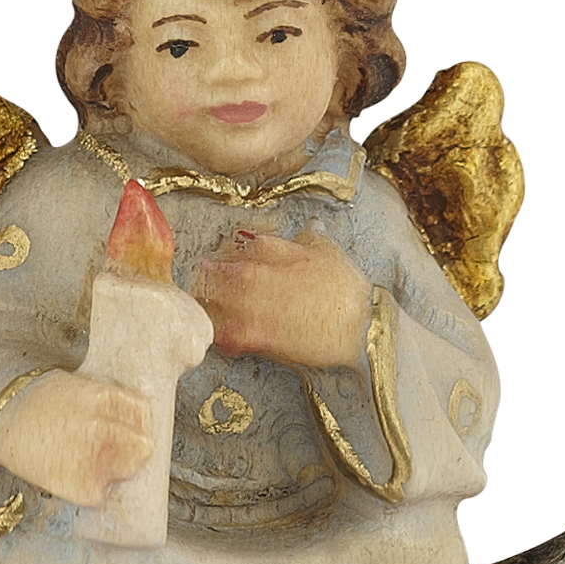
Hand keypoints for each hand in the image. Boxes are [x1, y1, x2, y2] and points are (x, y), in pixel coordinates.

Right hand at [0, 371, 154, 507]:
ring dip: (117, 469)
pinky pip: (100, 493)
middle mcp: (100, 427)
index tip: (137, 428)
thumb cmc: (32, 403)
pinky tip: (78, 476)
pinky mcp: (79, 487)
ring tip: (97, 464)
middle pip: (142, 446)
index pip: (142, 413)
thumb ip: (97, 392)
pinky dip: (93, 489)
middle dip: (135, 449)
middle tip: (123, 451)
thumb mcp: (67, 383)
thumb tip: (126, 403)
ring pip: (126, 471)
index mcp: (100, 398)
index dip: (141, 422)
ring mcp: (90, 459)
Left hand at [195, 229, 372, 368]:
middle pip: (217, 271)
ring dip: (207, 301)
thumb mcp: (328, 252)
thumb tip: (309, 226)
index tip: (227, 258)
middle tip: (203, 277)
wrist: (361, 328)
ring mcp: (253, 307)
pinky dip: (219, 332)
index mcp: (272, 252)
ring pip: (215, 301)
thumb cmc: (348, 290)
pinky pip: (226, 333)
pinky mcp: (257, 337)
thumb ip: (309, 238)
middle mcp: (256, 276)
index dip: (232, 252)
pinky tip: (220, 332)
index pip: (240, 246)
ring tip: (205, 303)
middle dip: (209, 274)